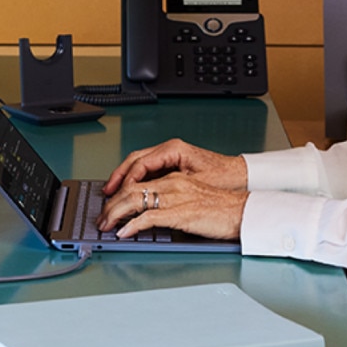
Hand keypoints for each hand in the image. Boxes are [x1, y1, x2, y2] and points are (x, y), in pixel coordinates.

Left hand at [97, 172, 247, 241]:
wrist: (241, 211)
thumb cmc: (221, 208)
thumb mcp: (192, 198)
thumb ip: (171, 202)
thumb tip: (149, 215)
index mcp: (174, 178)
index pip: (138, 181)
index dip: (118, 194)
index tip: (108, 206)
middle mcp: (172, 183)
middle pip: (131, 189)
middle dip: (110, 205)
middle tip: (101, 219)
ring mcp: (176, 197)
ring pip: (135, 199)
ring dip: (115, 214)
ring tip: (106, 226)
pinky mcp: (181, 212)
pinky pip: (149, 217)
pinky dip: (133, 225)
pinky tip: (124, 232)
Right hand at [102, 139, 246, 195]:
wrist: (239, 176)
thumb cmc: (223, 177)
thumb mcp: (194, 184)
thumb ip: (169, 189)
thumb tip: (146, 197)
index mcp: (173, 149)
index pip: (141, 163)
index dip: (127, 181)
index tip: (118, 195)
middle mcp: (169, 149)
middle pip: (134, 160)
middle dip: (118, 178)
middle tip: (107, 194)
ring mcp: (169, 155)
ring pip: (138, 164)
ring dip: (124, 179)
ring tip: (112, 193)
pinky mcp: (171, 163)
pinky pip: (146, 170)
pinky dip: (135, 180)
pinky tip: (128, 191)